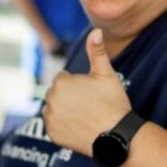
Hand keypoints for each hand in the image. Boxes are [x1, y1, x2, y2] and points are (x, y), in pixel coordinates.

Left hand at [43, 29, 131, 155]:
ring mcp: (50, 118)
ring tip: (84, 116)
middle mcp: (50, 99)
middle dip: (69, 96)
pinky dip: (62, 126)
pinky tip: (78, 127)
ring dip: (64, 110)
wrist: (116, 136)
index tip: (91, 94)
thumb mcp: (107, 74)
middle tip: (89, 106)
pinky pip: (53, 125)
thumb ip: (97, 51)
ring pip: (54, 108)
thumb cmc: (113, 103)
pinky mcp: (51, 133)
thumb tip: (96, 30)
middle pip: (56, 93)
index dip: (78, 85)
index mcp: (61, 82)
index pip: (63, 78)